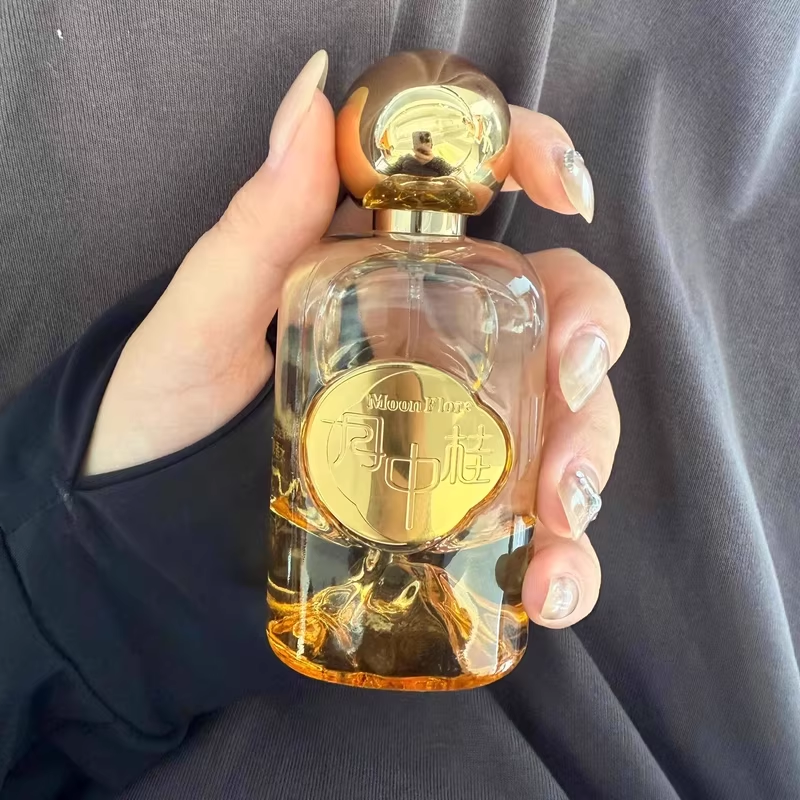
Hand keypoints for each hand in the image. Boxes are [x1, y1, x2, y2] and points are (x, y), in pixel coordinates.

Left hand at [84, 51, 628, 628]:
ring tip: (562, 536)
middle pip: (555, 313)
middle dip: (586, 351)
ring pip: (564, 419)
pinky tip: (554, 591)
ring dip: (588, 467)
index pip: (485, 191)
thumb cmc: (159, 421)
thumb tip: (310, 94)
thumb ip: (257, 225)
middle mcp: (435, 340)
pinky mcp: (454, 505)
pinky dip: (566, 559)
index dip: (541, 164)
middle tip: (561, 395)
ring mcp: (453, 424)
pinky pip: (532, 523)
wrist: (137, 534)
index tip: (569, 189)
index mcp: (384, 273)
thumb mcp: (200, 324)